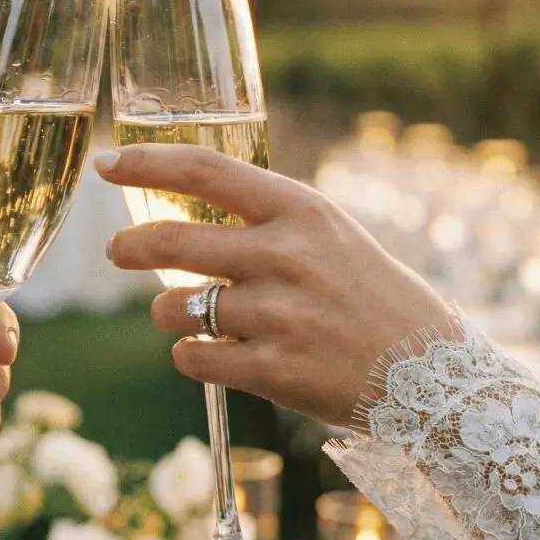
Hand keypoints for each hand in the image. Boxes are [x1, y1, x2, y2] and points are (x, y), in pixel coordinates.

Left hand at [97, 145, 449, 426]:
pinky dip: (189, 354)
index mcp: (300, 210)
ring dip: (167, 312)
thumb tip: (187, 209)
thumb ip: (266, 218)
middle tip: (116, 250)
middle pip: (171, 240)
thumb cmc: (371, 296)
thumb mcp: (329, 234)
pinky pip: (192, 357)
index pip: (205, 170)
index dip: (146, 164)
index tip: (107, 164)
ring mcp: (278, 314)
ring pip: (173, 306)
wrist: (432, 375)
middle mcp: (285, 255)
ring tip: (191, 316)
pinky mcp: (272, 370)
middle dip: (129, 247)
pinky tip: (212, 353)